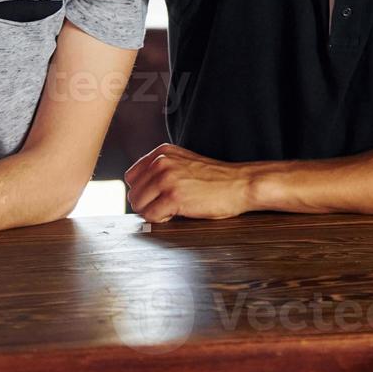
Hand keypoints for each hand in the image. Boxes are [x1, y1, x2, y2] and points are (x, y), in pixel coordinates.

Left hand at [123, 143, 250, 222]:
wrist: (241, 184)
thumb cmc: (215, 179)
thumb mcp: (184, 163)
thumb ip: (161, 169)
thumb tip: (137, 192)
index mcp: (162, 152)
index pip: (132, 176)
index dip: (144, 191)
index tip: (159, 196)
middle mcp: (161, 161)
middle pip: (133, 192)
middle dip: (147, 203)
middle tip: (168, 205)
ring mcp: (167, 178)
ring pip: (138, 205)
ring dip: (153, 212)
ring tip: (174, 208)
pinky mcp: (173, 196)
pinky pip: (150, 216)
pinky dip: (161, 219)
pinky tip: (178, 213)